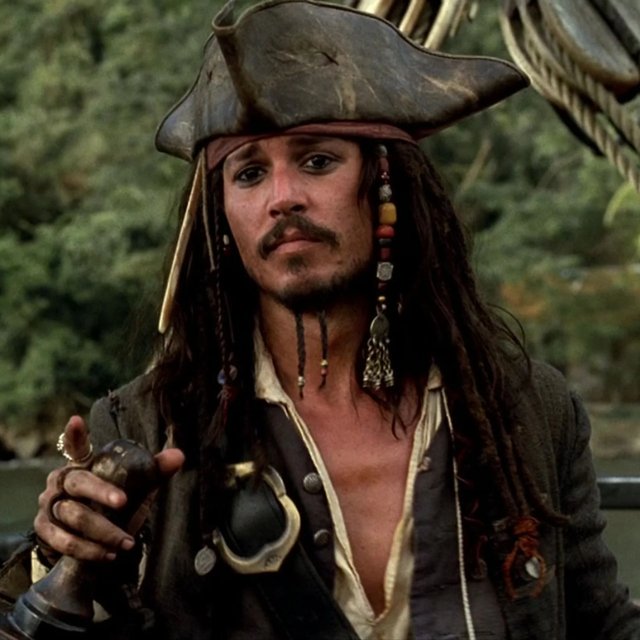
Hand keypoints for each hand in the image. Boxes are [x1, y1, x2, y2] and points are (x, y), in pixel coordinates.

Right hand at [34, 415, 183, 562]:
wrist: (86, 539)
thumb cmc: (111, 505)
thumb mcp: (133, 487)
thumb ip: (153, 472)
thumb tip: (179, 455)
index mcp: (82, 465)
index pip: (78, 447)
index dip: (76, 435)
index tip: (77, 420)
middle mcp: (61, 481)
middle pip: (79, 482)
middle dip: (102, 492)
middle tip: (124, 502)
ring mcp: (49, 505)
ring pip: (74, 517)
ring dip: (103, 532)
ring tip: (127, 542)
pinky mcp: (44, 530)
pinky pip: (64, 541)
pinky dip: (89, 550)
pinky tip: (109, 554)